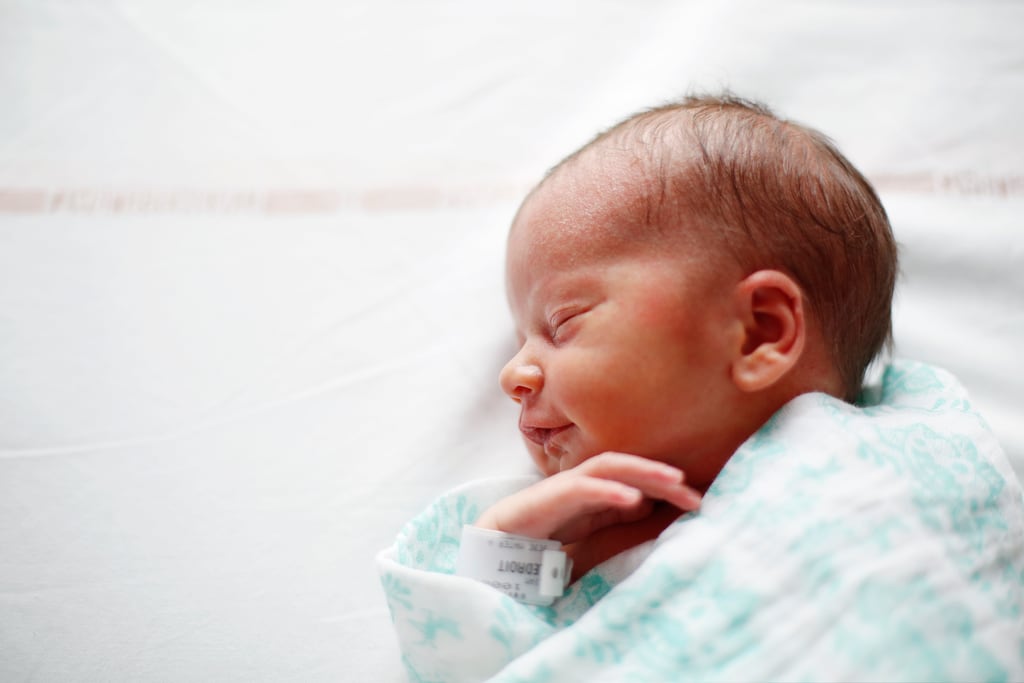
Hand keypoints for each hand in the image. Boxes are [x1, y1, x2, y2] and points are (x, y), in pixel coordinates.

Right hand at [474, 452, 701, 545]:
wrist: (486, 559)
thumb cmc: (535, 548)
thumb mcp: (586, 537)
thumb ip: (612, 518)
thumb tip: (649, 506)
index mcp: (589, 496)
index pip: (633, 481)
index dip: (665, 487)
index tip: (697, 501)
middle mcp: (578, 486)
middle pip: (624, 468)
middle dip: (659, 474)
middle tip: (693, 488)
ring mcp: (560, 489)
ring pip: (605, 468)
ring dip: (641, 472)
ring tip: (673, 481)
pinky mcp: (543, 499)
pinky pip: (579, 489)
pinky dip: (608, 490)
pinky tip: (633, 498)